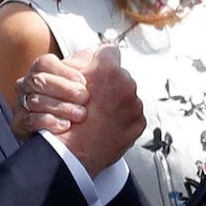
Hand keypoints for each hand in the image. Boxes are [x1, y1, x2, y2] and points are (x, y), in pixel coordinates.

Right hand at [11, 52, 90, 140]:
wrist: (65, 135)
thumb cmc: (73, 102)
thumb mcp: (79, 83)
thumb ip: (83, 66)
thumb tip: (89, 53)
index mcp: (39, 71)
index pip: (44, 63)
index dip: (64, 70)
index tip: (82, 81)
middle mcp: (25, 85)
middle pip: (39, 80)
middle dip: (64, 89)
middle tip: (85, 97)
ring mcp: (19, 104)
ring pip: (35, 101)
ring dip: (61, 107)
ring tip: (81, 114)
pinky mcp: (18, 125)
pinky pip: (30, 121)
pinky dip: (49, 122)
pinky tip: (65, 125)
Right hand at [57, 45, 144, 177]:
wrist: (74, 155)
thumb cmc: (67, 119)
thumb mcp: (65, 84)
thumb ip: (82, 64)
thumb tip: (91, 53)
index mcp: (108, 70)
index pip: (109, 50)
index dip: (101, 59)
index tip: (97, 68)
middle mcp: (126, 83)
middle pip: (119, 74)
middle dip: (110, 83)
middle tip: (95, 98)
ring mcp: (135, 103)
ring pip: (126, 94)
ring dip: (117, 101)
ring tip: (100, 115)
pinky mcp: (139, 122)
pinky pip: (132, 113)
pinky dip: (122, 118)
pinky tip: (107, 126)